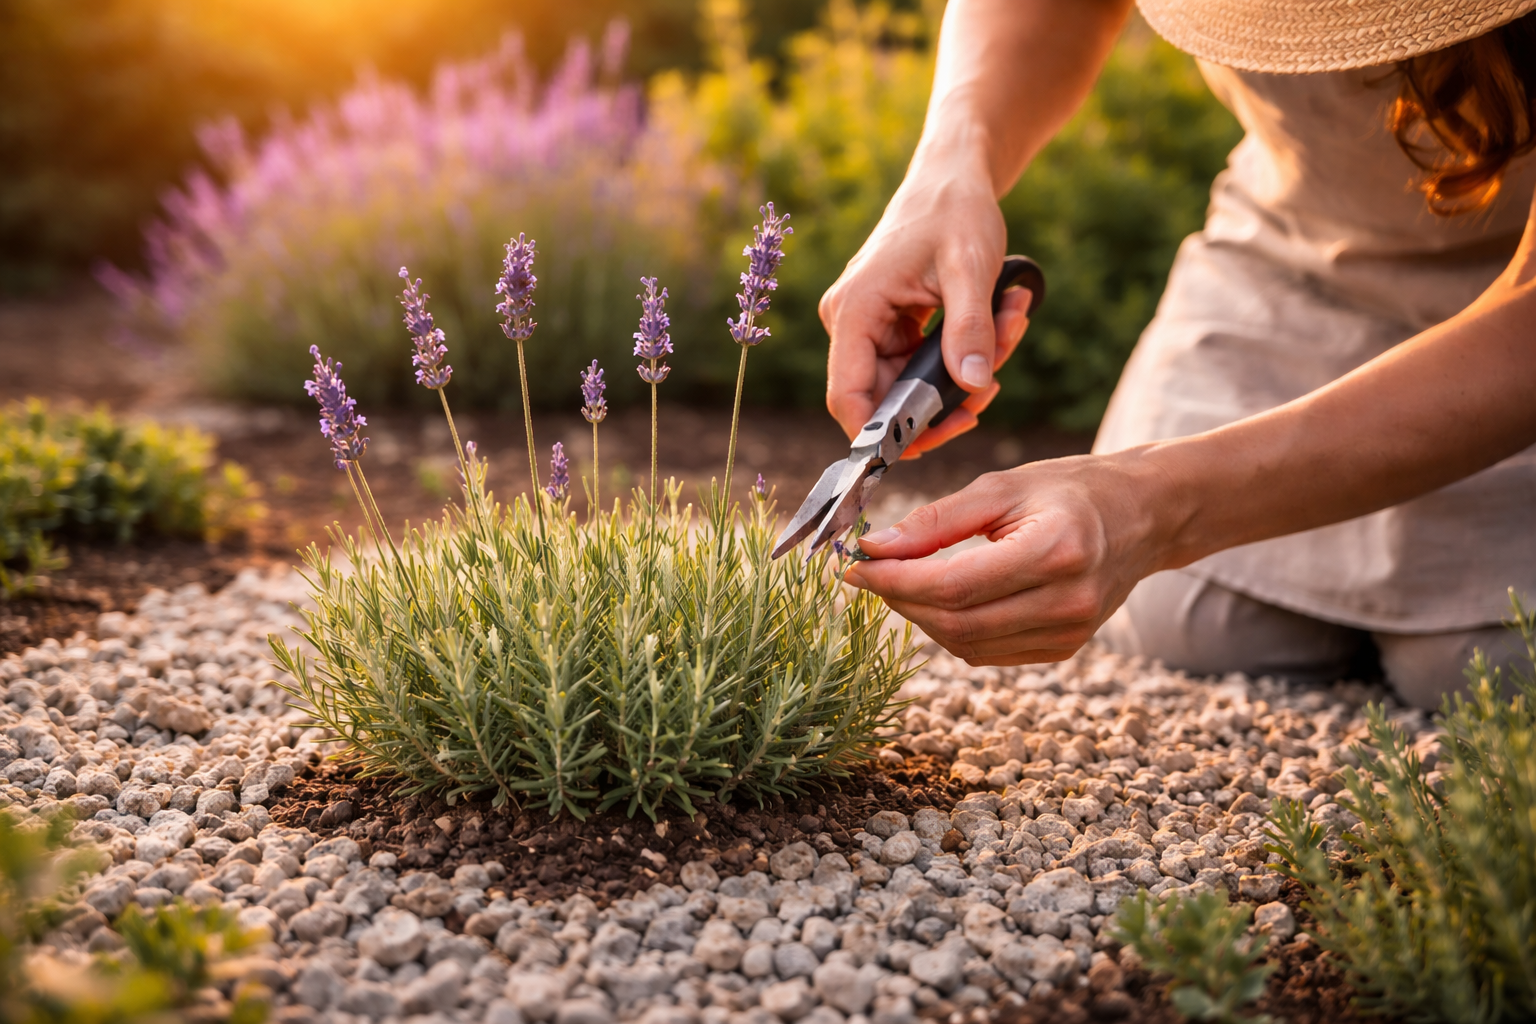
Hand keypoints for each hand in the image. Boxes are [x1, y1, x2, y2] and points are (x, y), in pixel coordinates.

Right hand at [820, 158, 1030, 455]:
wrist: (954, 177)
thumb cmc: (955, 210)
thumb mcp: (971, 268)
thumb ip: (971, 329)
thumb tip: (974, 387)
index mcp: (854, 310)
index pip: (850, 397)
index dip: (880, 434)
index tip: (929, 444)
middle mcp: (850, 322)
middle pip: (885, 398)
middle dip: (945, 399)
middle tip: (995, 385)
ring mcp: (869, 325)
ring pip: (912, 382)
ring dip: (965, 371)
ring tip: (1011, 323)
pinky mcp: (890, 324)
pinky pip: (922, 361)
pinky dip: (962, 352)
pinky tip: (1001, 316)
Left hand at [842, 454, 1165, 664]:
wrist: (1143, 516)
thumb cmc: (1070, 489)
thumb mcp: (1001, 488)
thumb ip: (935, 520)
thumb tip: (874, 548)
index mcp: (1055, 551)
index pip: (953, 586)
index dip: (895, 582)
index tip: (856, 566)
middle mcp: (1067, 602)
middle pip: (956, 624)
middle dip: (901, 601)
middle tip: (871, 573)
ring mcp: (1070, 634)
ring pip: (967, 645)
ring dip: (922, 618)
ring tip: (902, 582)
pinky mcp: (1064, 649)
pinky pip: (988, 652)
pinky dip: (953, 630)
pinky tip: (942, 599)